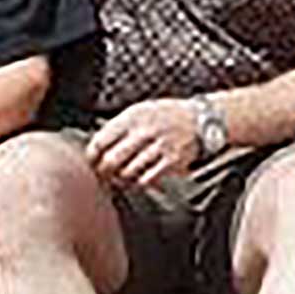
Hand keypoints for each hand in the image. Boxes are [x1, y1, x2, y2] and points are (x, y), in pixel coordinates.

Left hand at [85, 97, 204, 192]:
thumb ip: (119, 127)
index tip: (92, 162)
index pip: (101, 140)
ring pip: (127, 172)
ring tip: (123, 177)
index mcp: (132, 116)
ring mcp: (159, 146)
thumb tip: (95, 148)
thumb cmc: (166, 117)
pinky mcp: (172, 161)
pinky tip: (141, 177)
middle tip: (104, 175)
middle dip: (104, 172)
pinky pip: (146, 179)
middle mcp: (144, 130)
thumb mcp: (140, 111)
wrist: (202, 119)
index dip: (92, 156)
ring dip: (122, 178)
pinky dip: (140, 182)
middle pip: (111, 160)